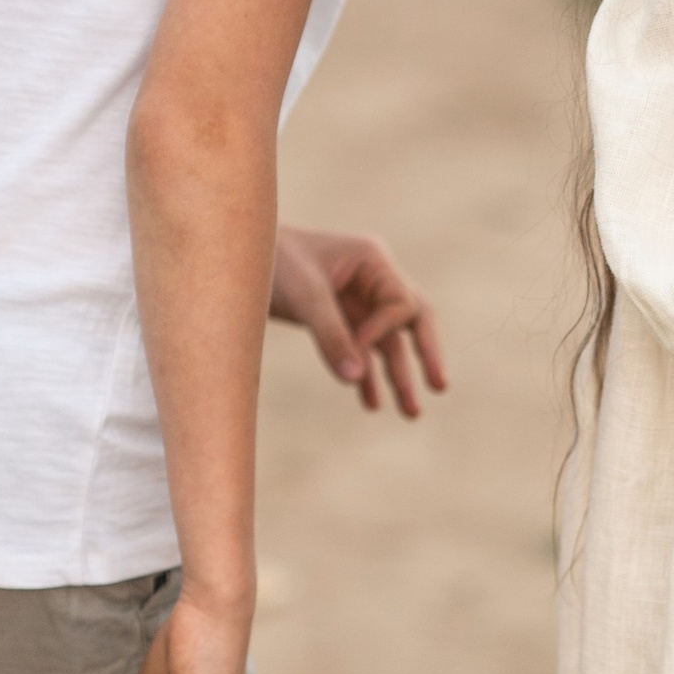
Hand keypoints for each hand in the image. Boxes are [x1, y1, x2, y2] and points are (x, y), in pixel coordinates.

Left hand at [270, 222, 448, 416]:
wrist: (234, 258)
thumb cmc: (271, 261)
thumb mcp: (303, 296)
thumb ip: (331, 336)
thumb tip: (356, 379)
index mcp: (373, 259)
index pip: (400, 304)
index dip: (382, 332)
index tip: (356, 352)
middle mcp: (373, 278)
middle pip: (413, 321)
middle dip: (425, 355)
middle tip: (440, 387)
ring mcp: (357, 299)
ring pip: (389, 342)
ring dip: (398, 377)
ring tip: (411, 414)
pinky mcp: (338, 318)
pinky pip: (363, 350)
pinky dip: (366, 376)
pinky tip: (370, 405)